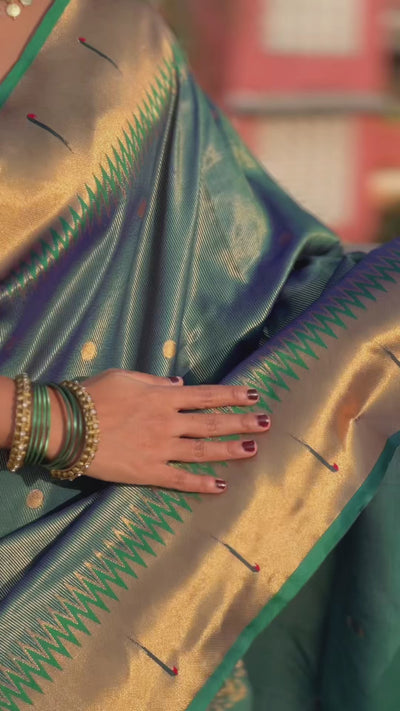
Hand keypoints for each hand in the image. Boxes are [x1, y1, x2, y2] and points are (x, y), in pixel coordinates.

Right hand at [73, 369, 270, 493]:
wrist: (67, 426)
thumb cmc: (92, 395)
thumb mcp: (125, 377)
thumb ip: (155, 382)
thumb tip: (180, 384)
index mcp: (163, 397)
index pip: (206, 395)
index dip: (231, 395)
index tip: (253, 394)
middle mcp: (168, 422)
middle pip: (212, 422)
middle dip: (242, 421)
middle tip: (267, 422)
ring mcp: (160, 449)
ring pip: (203, 450)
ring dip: (230, 450)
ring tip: (253, 450)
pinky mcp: (148, 472)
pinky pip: (180, 479)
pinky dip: (201, 483)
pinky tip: (220, 486)